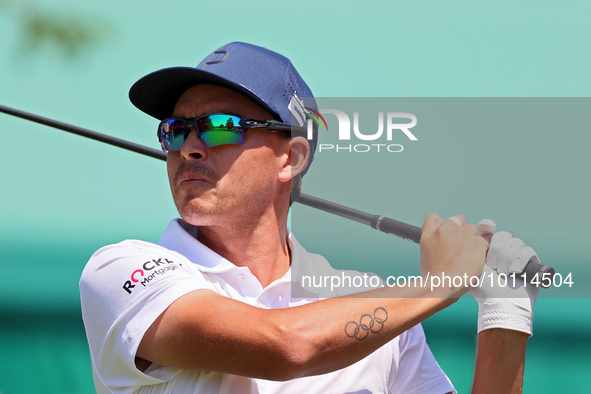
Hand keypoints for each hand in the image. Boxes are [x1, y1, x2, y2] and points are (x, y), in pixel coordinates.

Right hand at [420, 213, 488, 294]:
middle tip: (460, 246)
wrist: (443, 285)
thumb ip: (433, 244)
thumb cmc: (434, 277)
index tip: (446, 233)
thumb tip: (440, 246)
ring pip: (472, 229)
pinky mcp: (477, 242)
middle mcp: (444, 230)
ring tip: (470, 254)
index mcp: (429, 233)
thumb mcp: (424, 256)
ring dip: (472, 239)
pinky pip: (487, 237)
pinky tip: (482, 254)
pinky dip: (486, 244)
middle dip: (460, 231)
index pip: (434, 217)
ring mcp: (461, 234)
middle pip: (457, 220)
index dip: (442, 223)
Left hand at [470, 220, 539, 335]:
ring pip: (516, 242)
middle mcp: (504, 251)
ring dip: (508, 258)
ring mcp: (518, 256)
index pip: (490, 231)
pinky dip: (520, 261)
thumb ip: (470, 247)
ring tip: (503, 273)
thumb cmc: (484, 288)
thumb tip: (467, 227)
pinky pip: (528, 251)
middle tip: (493, 266)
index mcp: (488, 249)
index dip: (487, 230)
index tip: (484, 232)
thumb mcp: (472, 266)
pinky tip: (515, 272)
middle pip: (504, 235)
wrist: (501, 304)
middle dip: (497, 250)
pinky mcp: (531, 263)